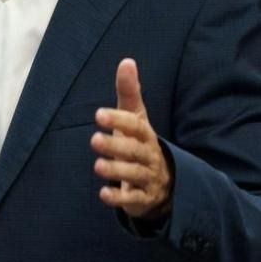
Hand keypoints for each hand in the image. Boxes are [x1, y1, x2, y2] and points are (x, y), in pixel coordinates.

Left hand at [91, 58, 171, 218]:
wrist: (167, 181)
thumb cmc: (141, 143)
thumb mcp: (136, 118)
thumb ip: (129, 93)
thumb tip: (127, 61)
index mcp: (146, 134)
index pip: (135, 126)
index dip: (118, 120)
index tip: (99, 114)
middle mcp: (149, 156)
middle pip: (134, 151)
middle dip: (115, 145)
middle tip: (94, 140)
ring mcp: (147, 178)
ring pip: (134, 174)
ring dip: (116, 170)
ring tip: (97, 166)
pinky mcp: (143, 199)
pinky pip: (133, 200)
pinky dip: (119, 198)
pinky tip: (104, 195)